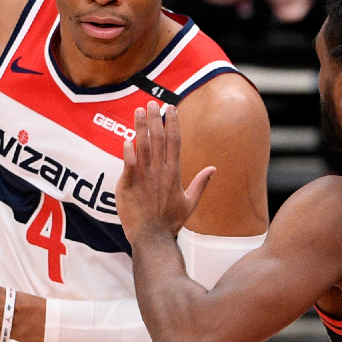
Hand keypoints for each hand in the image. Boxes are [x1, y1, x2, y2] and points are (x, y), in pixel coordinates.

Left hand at [116, 101, 214, 242]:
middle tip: (152, 103)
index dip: (173, 123)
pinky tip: (128, 139)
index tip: (171, 108)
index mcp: (174, 173)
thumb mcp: (190, 203)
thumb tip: (214, 168)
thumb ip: (201, 183)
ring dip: (140, 128)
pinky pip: (129, 164)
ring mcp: (144, 178)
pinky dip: (128, 151)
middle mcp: (160, 172)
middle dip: (155, 119)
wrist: (153, 238)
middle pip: (158, 139)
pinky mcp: (129, 185)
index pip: (175, 142)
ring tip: (138, 111)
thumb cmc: (170, 222)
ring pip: (143, 146)